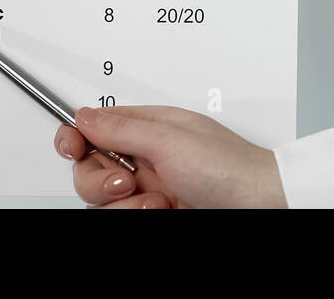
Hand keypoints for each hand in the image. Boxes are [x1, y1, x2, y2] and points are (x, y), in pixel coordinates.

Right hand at [54, 105, 286, 208]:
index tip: (71, 147)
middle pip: (90, 168)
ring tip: (156, 202)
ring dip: (124, 204)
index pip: (95, 128)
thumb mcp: (170, 139)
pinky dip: (135, 215)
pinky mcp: (153, 212)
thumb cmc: (230, 168)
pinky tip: (163, 210)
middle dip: (99, 178)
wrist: (261, 207)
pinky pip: (121, 217)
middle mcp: (145, 158)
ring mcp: (149, 190)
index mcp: (148, 128)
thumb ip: (121, 128)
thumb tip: (83, 115)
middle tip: (127, 182)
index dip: (76, 136)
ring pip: (102, 201)